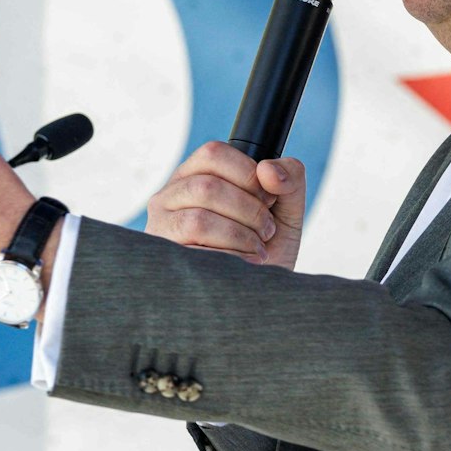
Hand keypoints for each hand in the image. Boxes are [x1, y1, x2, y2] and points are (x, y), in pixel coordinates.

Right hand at [144, 141, 305, 268]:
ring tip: (257, 249)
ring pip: (199, 221)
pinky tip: (245, 266)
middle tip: (267, 230)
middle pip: (207, 187)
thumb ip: (289, 179)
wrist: (254, 297)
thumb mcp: (286, 210)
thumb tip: (268, 171)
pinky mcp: (166, 261)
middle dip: (249, 211)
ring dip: (240, 236)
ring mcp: (161, 230)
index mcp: (193, 176)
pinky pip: (197, 254)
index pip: (213, 153)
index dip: (247, 173)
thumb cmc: (263, 250)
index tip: (267, 198)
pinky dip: (231, 259)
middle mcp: (169, 198)